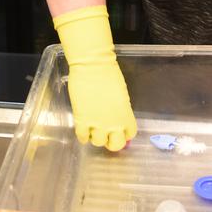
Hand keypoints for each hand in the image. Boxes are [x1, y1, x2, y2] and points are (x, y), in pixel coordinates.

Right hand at [54, 5, 136, 150]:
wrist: (93, 66)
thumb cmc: (110, 75)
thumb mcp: (122, 95)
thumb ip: (121, 109)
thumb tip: (116, 116)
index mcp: (126, 115)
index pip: (129, 134)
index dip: (124, 133)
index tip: (120, 130)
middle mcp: (113, 123)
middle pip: (115, 145)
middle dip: (111, 141)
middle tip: (106, 134)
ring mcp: (96, 123)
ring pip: (98, 142)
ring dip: (96, 136)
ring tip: (93, 127)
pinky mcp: (81, 120)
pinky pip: (82, 137)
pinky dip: (83, 134)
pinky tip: (83, 126)